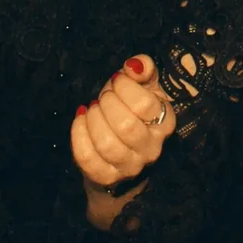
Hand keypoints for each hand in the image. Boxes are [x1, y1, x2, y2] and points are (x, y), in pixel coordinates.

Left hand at [71, 55, 176, 189]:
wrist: (119, 145)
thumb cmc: (131, 108)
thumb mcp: (142, 84)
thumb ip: (142, 68)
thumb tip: (134, 66)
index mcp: (164, 122)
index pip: (145, 104)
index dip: (124, 87)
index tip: (117, 80)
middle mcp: (152, 148)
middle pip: (125, 126)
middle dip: (107, 104)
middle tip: (103, 97)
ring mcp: (130, 166)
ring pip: (107, 144)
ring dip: (93, 120)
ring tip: (92, 109)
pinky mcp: (106, 176)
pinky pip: (87, 158)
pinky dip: (79, 135)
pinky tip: (80, 120)